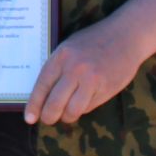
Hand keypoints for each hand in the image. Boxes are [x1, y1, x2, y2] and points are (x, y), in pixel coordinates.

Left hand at [24, 22, 147, 125]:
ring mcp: (92, 80)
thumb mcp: (69, 48)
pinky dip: (83, 108)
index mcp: (61, 57)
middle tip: (48, 119)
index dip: (34, 105)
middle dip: (49, 116)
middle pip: (55, 103)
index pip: (42, 86)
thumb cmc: (94, 41)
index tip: (29, 118)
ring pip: (72, 111)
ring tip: (67, 113)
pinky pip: (88, 107)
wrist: (126, 35)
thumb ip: (57, 68)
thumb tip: (43, 96)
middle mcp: (75, 69)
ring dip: (67, 116)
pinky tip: (85, 100)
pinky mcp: (106, 88)